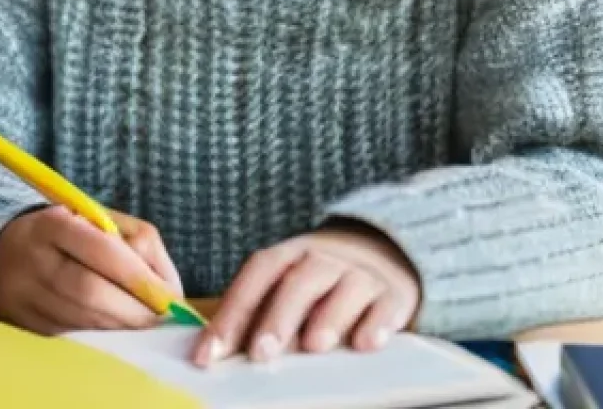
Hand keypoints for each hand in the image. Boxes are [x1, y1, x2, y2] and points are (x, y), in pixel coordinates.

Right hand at [0, 205, 182, 334]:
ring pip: (81, 320)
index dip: (138, 277)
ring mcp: (26, 297)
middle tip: (161, 320)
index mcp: (55, 224)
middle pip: (90, 291)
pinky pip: (69, 336)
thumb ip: (137, 242)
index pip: (103, 250)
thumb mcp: (99, 219)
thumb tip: (168, 287)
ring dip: (120, 327)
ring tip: (146, 328)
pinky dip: (100, 337)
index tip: (168, 295)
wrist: (1, 253)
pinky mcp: (25, 326)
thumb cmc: (68, 232)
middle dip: (132, 310)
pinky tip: (119, 333)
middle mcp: (36, 261)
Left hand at [191, 226, 419, 366]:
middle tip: (261, 352)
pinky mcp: (394, 292)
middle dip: (279, 316)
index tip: (209, 354)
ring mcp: (361, 273)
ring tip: (314, 345)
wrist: (384, 249)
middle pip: (300, 281)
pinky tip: (366, 343)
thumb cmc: (320, 279)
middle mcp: (324, 258)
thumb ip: (260, 310)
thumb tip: (218, 351)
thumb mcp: (290, 281)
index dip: (232, 312)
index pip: (258, 275)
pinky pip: (387, 304)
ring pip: (345, 287)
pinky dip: (377, 323)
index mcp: (291, 254)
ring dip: (329, 316)